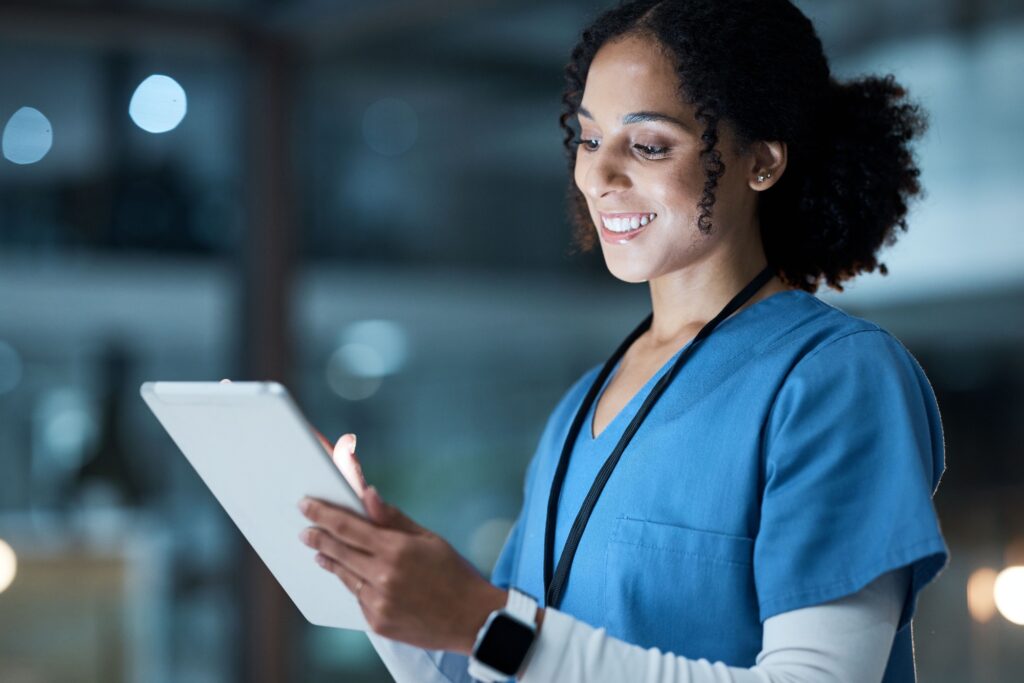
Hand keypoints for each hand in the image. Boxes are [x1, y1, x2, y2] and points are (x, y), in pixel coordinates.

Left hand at [298, 432, 506, 653]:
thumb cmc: (454, 573)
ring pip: (343, 576)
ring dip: (330, 561)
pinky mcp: (378, 622)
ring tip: (321, 552)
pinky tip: (351, 575)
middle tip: (305, 531)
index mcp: (397, 549)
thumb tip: (367, 494)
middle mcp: (383, 576)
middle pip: (338, 551)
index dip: (323, 514)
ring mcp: (379, 602)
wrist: (473, 619)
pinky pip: (357, 598)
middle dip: (318, 538)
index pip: (347, 527)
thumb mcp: (428, 538)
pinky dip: (353, 584)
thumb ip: (393, 518)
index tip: (306, 506)